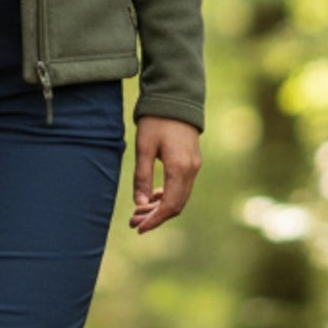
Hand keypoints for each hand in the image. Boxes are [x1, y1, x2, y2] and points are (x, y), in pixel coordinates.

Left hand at [128, 116, 200, 234]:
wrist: (176, 99)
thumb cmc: (156, 121)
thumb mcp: (144, 147)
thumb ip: (142, 176)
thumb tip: (140, 204)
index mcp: (179, 168)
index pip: (169, 205)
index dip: (154, 220)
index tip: (138, 228)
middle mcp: (191, 170)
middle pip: (176, 205)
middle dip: (155, 216)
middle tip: (133, 221)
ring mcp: (194, 166)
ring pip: (179, 197)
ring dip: (160, 207)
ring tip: (139, 211)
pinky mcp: (192, 161)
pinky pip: (181, 186)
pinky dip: (167, 195)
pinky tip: (152, 197)